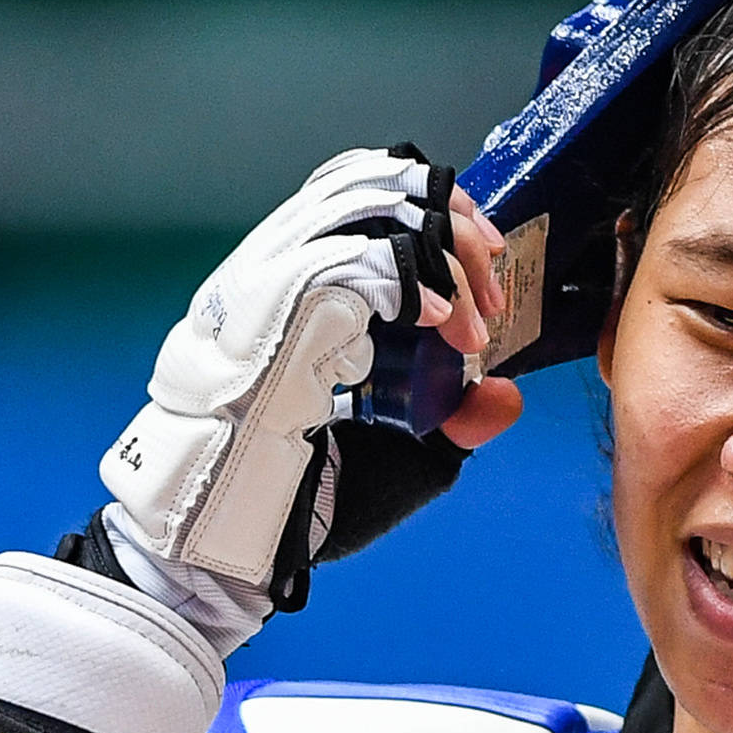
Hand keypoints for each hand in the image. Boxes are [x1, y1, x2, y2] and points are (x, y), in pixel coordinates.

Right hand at [99, 151, 516, 596]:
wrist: (228, 551)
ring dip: (437, 249)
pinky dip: (408, 279)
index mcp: (296, 291)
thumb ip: (452, 424)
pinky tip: (437, 322)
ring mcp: (264, 287)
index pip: (364, 195)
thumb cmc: (296, 507)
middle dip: (451, 220)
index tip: (488, 264)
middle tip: (490, 287)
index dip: (435, 209)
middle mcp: (274, 273)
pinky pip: (347, 258)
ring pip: (361, 202)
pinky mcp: (266, 316)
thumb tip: (505, 396)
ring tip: (467, 314)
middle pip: (369, 181)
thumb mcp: (399, 459)